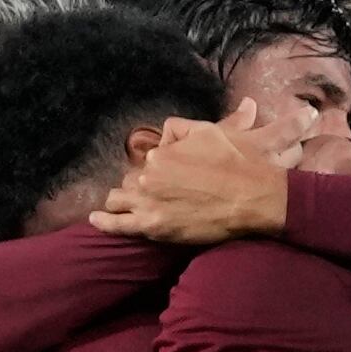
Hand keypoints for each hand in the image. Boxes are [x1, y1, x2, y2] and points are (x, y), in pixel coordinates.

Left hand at [91, 103, 293, 243]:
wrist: (255, 197)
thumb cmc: (239, 163)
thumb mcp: (213, 132)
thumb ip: (186, 127)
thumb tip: (177, 125)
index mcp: (161, 153)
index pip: (147, 160)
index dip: (157, 169)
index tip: (170, 176)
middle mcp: (148, 174)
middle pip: (131, 179)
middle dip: (141, 184)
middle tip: (159, 193)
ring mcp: (147, 201)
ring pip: (119, 198)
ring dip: (124, 200)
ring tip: (127, 205)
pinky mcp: (152, 226)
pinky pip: (116, 225)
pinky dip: (104, 222)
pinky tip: (95, 219)